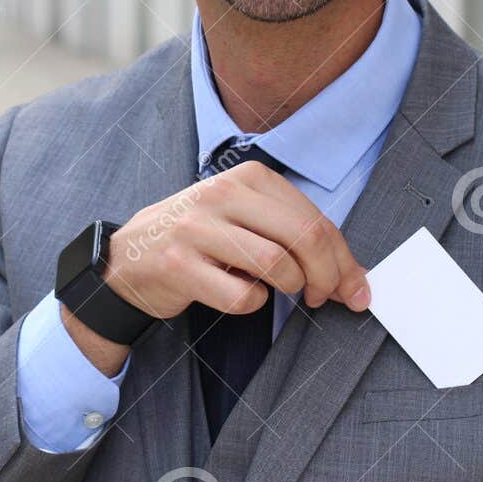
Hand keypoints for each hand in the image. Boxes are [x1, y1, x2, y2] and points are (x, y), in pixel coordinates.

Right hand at [58, 161, 369, 374]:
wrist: (129, 256)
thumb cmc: (200, 239)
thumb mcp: (244, 219)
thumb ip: (294, 236)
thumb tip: (352, 279)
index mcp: (246, 177)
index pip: (315, 218)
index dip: (343, 260)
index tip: (353, 289)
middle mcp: (221, 194)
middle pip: (303, 237)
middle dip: (327, 277)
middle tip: (323, 298)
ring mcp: (196, 228)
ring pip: (276, 264)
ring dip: (289, 289)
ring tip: (280, 293)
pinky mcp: (178, 264)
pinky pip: (240, 295)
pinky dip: (251, 304)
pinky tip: (239, 296)